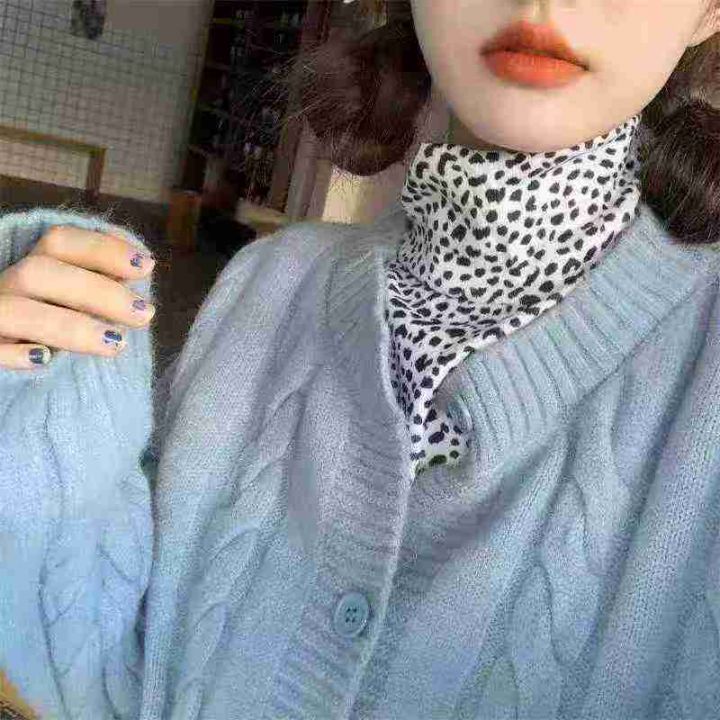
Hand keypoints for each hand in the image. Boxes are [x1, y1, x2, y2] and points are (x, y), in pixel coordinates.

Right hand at [0, 224, 155, 369]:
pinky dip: (12, 354)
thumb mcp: (81, 302)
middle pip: (40, 272)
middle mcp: (7, 288)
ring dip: (70, 325)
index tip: (146, 266)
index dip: (103, 249)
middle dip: (98, 291)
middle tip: (145, 314)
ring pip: (17, 311)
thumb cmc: (60, 331)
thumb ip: (103, 282)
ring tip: (117, 343)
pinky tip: (43, 359)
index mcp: (33, 269)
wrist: (27, 376)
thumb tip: (139, 262)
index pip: (60, 241)